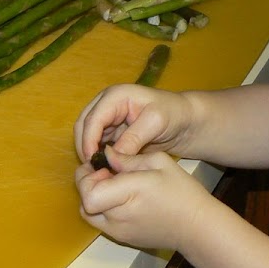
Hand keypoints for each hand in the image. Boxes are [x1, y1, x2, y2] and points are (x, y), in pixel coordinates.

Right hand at [73, 84, 194, 162]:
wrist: (184, 120)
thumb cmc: (173, 114)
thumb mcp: (155, 123)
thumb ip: (133, 138)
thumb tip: (112, 157)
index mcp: (115, 96)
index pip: (92, 118)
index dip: (88, 140)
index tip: (91, 161)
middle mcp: (107, 104)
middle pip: (84, 126)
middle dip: (85, 147)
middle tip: (93, 169)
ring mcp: (109, 118)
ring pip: (88, 137)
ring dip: (91, 152)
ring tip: (100, 171)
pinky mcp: (113, 131)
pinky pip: (99, 144)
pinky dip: (99, 155)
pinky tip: (107, 168)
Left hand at [75, 148, 214, 250]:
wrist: (196, 226)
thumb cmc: (182, 191)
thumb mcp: (159, 162)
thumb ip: (128, 158)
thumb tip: (106, 154)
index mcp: (129, 194)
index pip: (89, 193)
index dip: (88, 177)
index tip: (103, 167)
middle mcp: (119, 217)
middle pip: (84, 203)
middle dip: (88, 185)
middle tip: (105, 173)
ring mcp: (119, 232)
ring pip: (88, 215)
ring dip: (92, 198)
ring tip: (112, 187)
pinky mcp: (122, 239)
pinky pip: (100, 223)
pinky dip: (102, 209)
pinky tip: (121, 199)